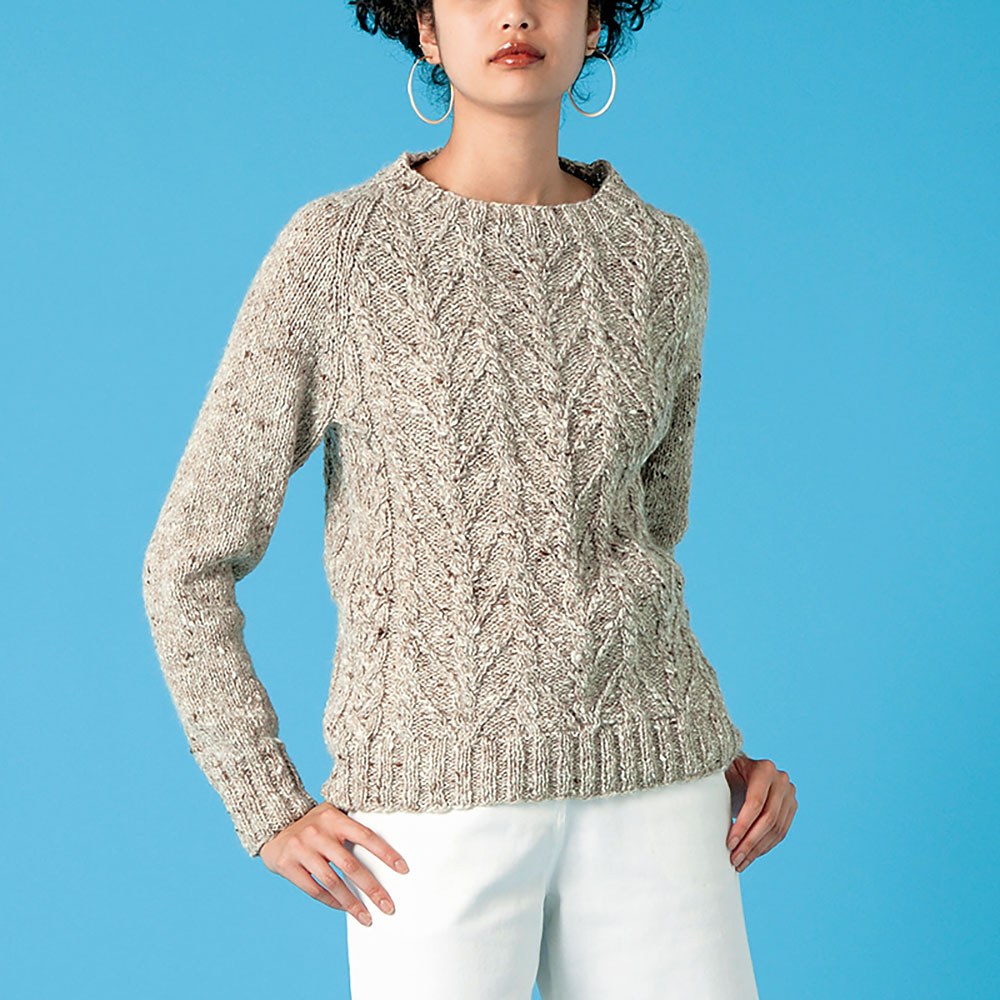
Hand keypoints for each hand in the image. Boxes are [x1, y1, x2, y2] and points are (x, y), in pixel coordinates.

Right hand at [258, 802, 409, 925]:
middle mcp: (317, 832)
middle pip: (350, 865)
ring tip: (366, 918)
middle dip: (372, 888)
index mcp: (333, 817)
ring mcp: (301, 849)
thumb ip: (351, 828)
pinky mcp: (287, 865)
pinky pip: (313, 889)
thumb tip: (384, 852)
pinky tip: (343, 908)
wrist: (274, 825)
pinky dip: (331, 901)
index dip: (385, 853)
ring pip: (331, 881)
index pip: (365, 836)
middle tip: (388, 906)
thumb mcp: (331, 817)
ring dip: (351, 903)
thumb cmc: (314, 824)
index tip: (403, 870)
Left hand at [723, 752, 796, 872]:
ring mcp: (789, 794)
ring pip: (777, 829)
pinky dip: (765, 847)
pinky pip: (781, 832)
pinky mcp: (791, 807)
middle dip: (750, 842)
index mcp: (764, 768)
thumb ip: (715, 787)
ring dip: (758, 850)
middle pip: (769, 818)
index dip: (743, 825)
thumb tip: (700, 816)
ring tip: (740, 862)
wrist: (741, 768)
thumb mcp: (721, 773)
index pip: (756, 803)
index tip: (729, 843)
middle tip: (734, 859)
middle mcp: (781, 780)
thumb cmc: (726, 771)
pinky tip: (751, 856)